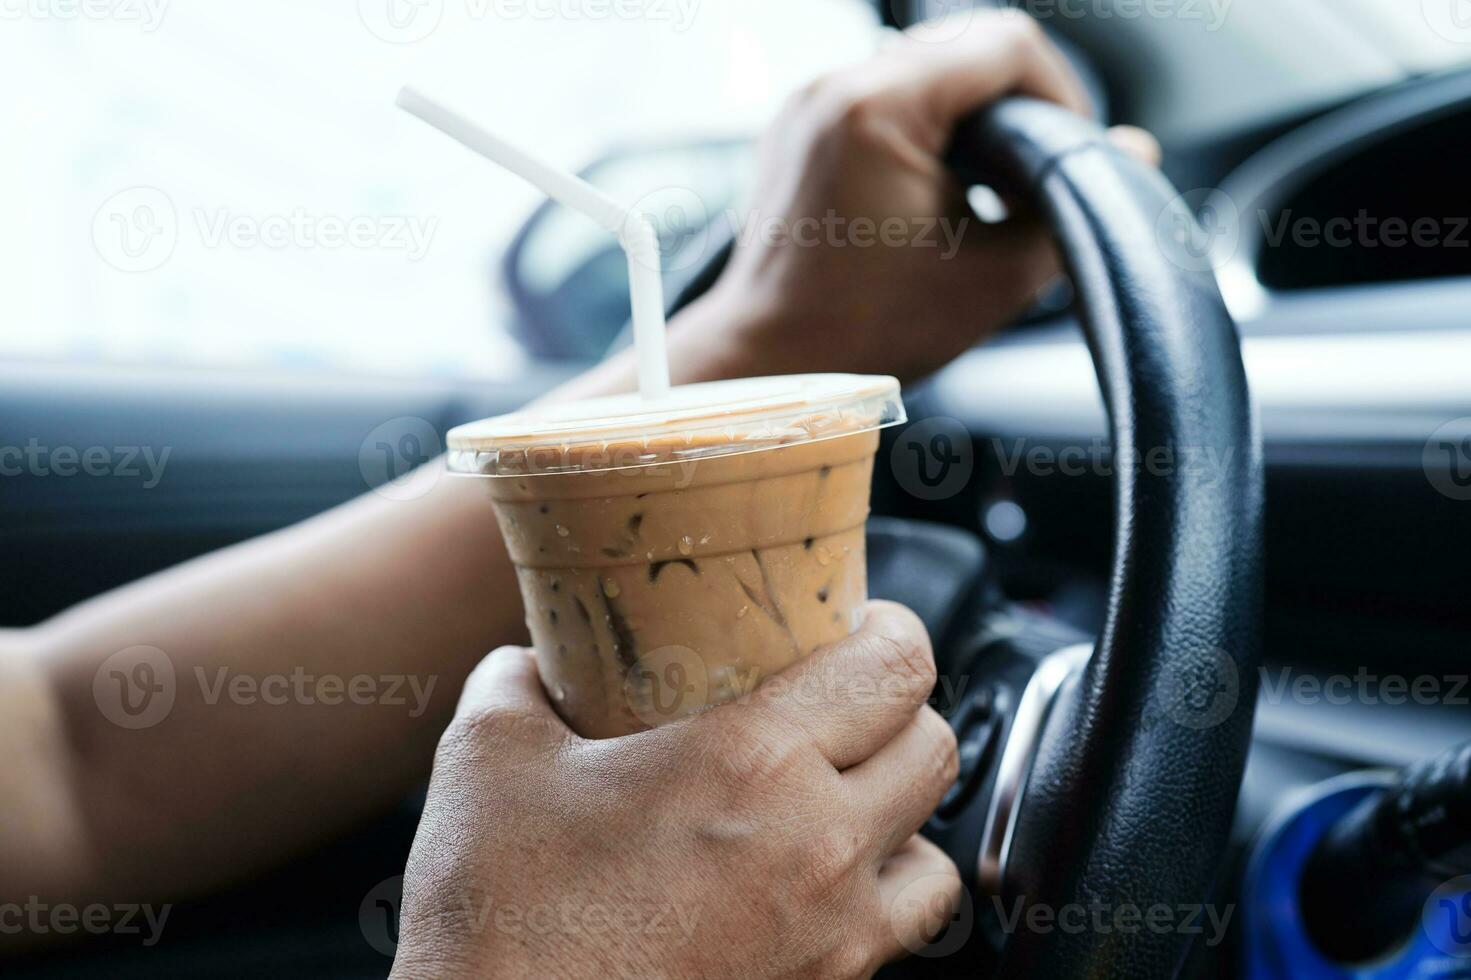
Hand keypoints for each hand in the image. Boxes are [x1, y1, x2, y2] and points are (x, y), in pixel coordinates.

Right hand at [391, 602, 959, 978]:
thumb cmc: (499, 916)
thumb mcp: (486, 758)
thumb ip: (517, 682)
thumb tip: (532, 662)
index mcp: (753, 762)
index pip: (895, 667)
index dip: (894, 630)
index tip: (865, 624)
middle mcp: (816, 847)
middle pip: (935, 748)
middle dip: (900, 714)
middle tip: (847, 704)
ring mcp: (831, 936)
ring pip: (937, 855)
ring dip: (901, 816)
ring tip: (844, 801)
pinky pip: (901, 934)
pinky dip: (883, 900)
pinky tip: (821, 885)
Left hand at [675, 11, 1159, 383]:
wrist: (769, 363)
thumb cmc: (862, 332)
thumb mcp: (992, 281)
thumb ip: (1071, 214)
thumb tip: (1133, 155)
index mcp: (875, 107)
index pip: (1006, 44)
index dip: (1061, 94)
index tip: (1068, 155)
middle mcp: (833, 87)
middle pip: (964, 47)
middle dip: (1017, 104)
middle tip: (1033, 177)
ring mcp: (810, 105)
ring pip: (926, 67)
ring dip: (972, 116)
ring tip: (988, 188)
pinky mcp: (801, 129)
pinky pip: (883, 95)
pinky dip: (926, 128)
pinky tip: (940, 190)